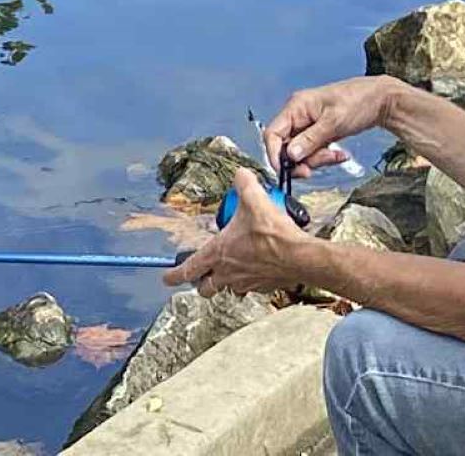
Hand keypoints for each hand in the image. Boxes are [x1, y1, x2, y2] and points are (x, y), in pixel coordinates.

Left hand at [159, 168, 303, 296]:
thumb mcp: (254, 198)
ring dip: (225, 282)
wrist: (297, 256)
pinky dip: (249, 280)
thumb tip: (240, 174)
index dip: (174, 275)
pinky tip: (257, 267)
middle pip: (205, 288)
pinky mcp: (262, 287)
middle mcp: (228, 273)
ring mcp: (245, 283)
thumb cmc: (273, 234)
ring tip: (231, 270)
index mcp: (219, 253)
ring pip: (227, 289)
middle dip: (200, 283)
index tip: (167, 278)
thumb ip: (243, 183)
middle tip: (202, 276)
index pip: (188, 269)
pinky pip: (249, 288)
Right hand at [259, 76, 397, 177]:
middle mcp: (299, 116)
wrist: (381, 100)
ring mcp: (308, 125)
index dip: (275, 154)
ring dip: (318, 159)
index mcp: (297, 106)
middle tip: (319, 164)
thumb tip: (290, 155)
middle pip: (286, 147)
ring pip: (301, 153)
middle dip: (304, 160)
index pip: (272, 133)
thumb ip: (310, 140)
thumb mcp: (334, 122)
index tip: (286, 171)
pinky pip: (314, 152)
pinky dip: (325, 157)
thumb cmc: (359, 101)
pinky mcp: (319, 134)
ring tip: (336, 156)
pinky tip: (340, 155)